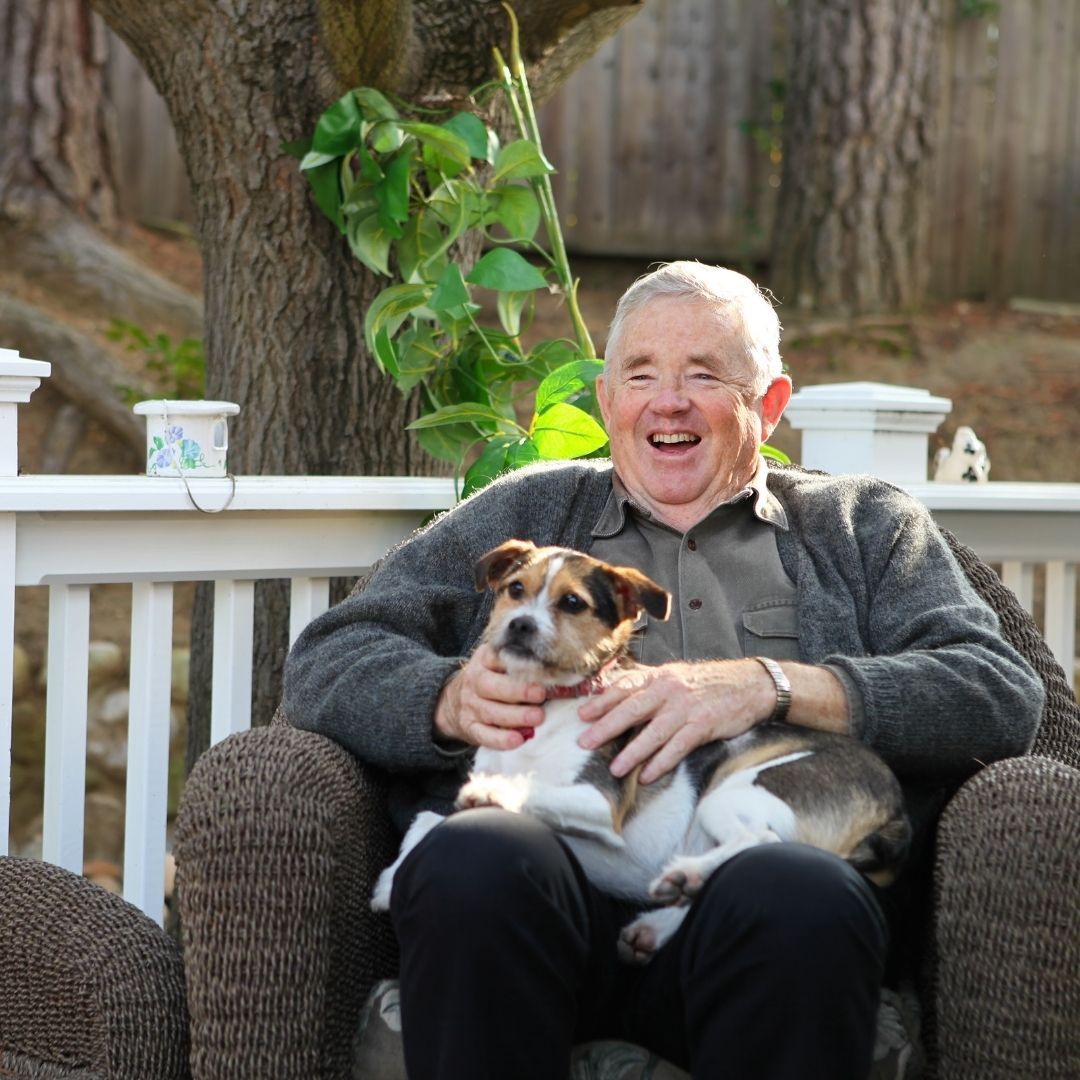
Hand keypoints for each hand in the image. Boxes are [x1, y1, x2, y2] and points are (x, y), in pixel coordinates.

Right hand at [434, 643, 545, 749]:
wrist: (454, 702)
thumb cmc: (491, 680)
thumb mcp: (498, 665)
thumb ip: (522, 666)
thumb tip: (561, 678)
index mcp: (484, 661)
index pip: (497, 658)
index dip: (517, 663)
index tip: (538, 667)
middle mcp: (474, 681)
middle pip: (492, 686)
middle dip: (518, 691)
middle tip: (541, 695)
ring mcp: (470, 706)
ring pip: (490, 712)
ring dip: (515, 716)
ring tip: (537, 718)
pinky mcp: (470, 727)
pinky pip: (484, 735)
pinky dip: (501, 739)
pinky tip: (518, 740)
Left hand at [577, 659, 773, 783]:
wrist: (749, 685)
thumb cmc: (707, 682)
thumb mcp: (674, 675)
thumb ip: (646, 682)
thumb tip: (613, 686)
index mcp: (658, 677)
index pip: (624, 688)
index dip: (601, 701)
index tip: (582, 714)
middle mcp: (669, 691)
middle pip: (632, 709)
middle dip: (606, 727)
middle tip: (585, 743)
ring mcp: (685, 709)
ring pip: (653, 732)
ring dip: (633, 752)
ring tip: (615, 768)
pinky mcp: (702, 726)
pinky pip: (678, 747)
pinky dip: (662, 762)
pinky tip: (648, 776)